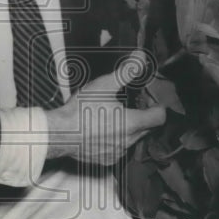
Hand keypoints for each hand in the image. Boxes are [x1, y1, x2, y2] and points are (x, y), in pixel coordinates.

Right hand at [45, 50, 164, 164]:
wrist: (59, 134)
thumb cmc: (80, 111)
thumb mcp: (104, 85)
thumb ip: (126, 71)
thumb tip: (140, 58)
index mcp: (132, 123)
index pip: (159, 118)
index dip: (158, 107)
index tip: (150, 101)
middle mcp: (129, 141)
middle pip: (148, 129)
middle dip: (144, 117)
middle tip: (132, 105)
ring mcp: (118, 152)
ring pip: (133, 140)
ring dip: (130, 130)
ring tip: (115, 116)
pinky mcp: (107, 160)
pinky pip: (119, 151)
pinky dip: (116, 141)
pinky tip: (103, 131)